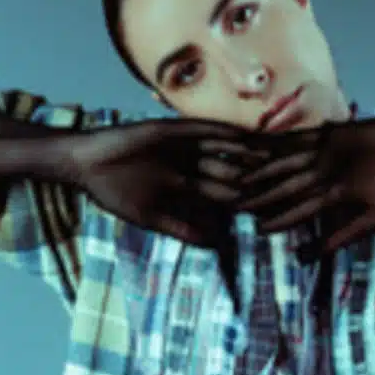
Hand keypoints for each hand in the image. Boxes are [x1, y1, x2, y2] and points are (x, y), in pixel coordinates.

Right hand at [70, 119, 268, 246]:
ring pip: (223, 150)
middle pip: (230, 171)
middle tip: (286, 181)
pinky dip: (222, 133)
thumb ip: (181, 229)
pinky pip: (202, 130)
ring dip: (246, 153)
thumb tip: (213, 246)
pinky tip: (242, 136)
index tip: (273, 209)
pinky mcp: (172, 128)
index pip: (223, 196)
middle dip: (255, 177)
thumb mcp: (150, 217)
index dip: (246, 202)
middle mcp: (191, 165)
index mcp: (188, 187)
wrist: (88, 165)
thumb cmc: (115, 194)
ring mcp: (184, 146)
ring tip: (273, 157)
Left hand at [236, 114, 374, 251]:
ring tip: (238, 178)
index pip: (299, 211)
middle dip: (261, 196)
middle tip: (233, 205)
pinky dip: (278, 141)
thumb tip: (310, 260)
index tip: (257, 230)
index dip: (278, 219)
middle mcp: (324, 176)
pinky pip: (299, 137)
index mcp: (335, 198)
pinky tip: (256, 144)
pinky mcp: (329, 133)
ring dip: (262, 170)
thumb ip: (343, 237)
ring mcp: (324, 154)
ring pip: (286, 163)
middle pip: (285, 188)